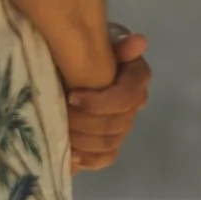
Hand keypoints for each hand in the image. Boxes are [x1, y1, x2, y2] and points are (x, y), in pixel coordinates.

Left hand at [65, 30, 151, 171]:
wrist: (70, 65)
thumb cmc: (84, 51)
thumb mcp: (96, 43)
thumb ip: (119, 45)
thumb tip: (140, 41)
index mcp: (137, 77)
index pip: (127, 98)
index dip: (99, 103)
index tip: (71, 96)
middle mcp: (135, 103)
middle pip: (116, 125)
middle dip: (84, 122)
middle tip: (60, 112)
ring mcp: (123, 124)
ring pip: (109, 143)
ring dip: (82, 139)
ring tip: (61, 129)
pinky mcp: (111, 142)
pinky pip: (106, 158)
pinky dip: (88, 159)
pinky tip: (72, 153)